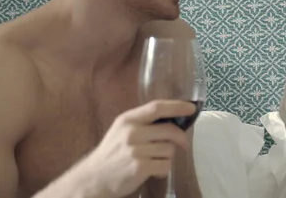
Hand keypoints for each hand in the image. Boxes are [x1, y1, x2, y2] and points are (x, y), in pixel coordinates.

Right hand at [76, 100, 195, 197]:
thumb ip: (144, 122)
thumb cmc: (112, 153)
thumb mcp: (122, 130)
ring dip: (167, 156)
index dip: (177, 106)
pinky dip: (163, 170)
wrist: (93, 178)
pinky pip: (166, 165)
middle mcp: (131, 132)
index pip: (157, 107)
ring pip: (169, 149)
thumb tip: (175, 118)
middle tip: (183, 144)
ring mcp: (136, 150)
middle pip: (169, 129)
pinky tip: (153, 171)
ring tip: (154, 160)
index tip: (191, 108)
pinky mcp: (140, 167)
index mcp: (128, 120)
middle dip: (180, 137)